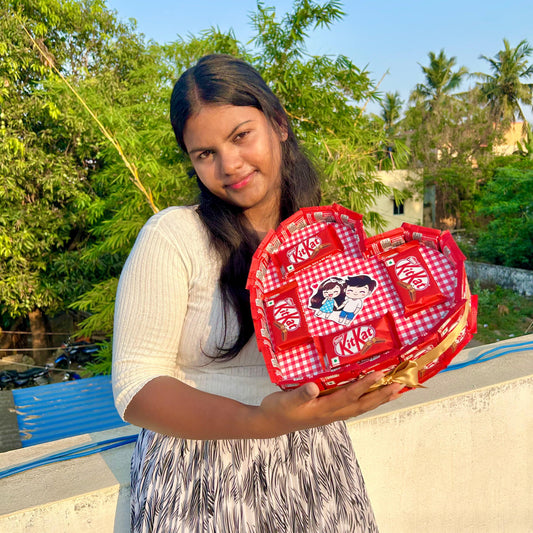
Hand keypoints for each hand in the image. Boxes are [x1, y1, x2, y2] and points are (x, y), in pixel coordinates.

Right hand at [255, 372, 402, 436]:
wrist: (270, 424)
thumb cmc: (277, 409)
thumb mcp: (285, 399)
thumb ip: (300, 394)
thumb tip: (314, 387)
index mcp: (324, 409)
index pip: (349, 395)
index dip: (365, 385)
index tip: (379, 374)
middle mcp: (332, 413)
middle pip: (362, 404)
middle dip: (382, 395)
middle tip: (400, 385)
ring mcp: (331, 414)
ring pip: (360, 407)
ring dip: (378, 399)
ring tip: (394, 391)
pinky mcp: (329, 412)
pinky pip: (353, 406)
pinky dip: (366, 400)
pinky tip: (371, 396)